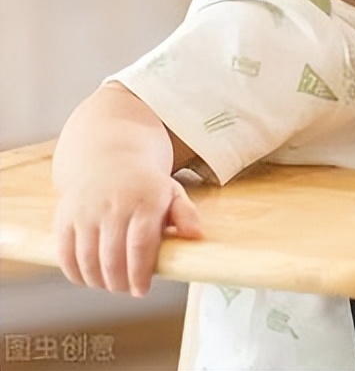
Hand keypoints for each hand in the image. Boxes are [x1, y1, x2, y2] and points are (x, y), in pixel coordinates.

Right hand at [54, 171, 202, 296]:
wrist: (108, 157)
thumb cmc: (145, 184)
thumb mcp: (172, 192)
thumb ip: (186, 214)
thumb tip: (195, 234)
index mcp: (145, 200)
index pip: (140, 245)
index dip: (140, 273)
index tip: (142, 291)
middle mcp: (114, 205)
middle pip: (112, 257)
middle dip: (119, 282)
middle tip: (127, 290)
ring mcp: (86, 210)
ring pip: (87, 258)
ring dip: (98, 281)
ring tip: (110, 285)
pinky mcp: (65, 216)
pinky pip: (65, 253)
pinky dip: (75, 273)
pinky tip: (88, 279)